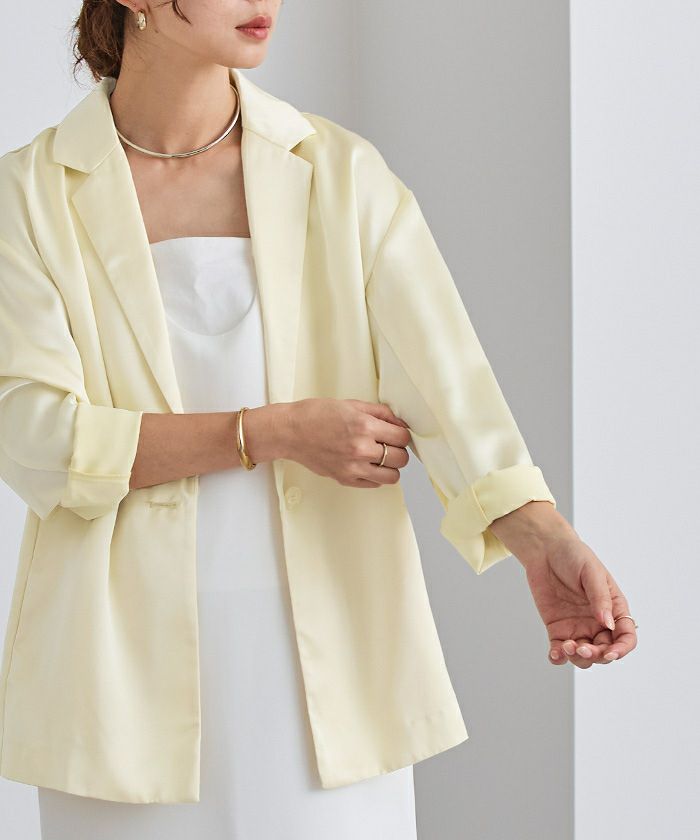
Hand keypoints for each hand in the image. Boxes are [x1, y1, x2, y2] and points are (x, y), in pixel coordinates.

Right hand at [283, 397, 411, 486]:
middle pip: (401, 459)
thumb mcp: (352, 405)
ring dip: (390, 467)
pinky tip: (367, 464)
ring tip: (380, 458)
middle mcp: (361, 449)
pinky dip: (375, 476)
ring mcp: (353, 467)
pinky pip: (374, 484)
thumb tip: (400, 423)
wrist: (291, 431)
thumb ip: (380, 413)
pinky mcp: (344, 479)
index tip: (397, 434)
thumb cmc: (316, 415)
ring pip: (392, 477)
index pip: (402, 437)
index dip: (402, 435)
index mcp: (364, 426)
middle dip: (399, 450)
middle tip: (389, 445)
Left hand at [519, 535, 637, 668]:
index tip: (611, 653)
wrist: (545, 550)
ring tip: (566, 645)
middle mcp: (598, 623)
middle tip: (582, 648)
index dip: (622, 649)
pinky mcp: (557, 629)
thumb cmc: (574, 556)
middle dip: (597, 656)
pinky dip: (558, 657)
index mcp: (614, 609)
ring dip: (578, 658)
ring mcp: (578, 627)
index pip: (626, 637)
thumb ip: (600, 598)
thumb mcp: (591, 573)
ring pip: (584, 656)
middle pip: (605, 651)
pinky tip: (555, 654)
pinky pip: (560, 650)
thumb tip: (608, 624)